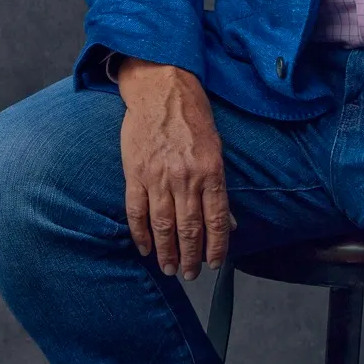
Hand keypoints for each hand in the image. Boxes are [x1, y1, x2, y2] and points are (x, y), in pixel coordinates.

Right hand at [117, 58, 235, 280]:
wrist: (161, 90)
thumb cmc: (192, 116)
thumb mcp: (216, 147)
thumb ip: (219, 186)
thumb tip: (229, 222)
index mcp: (210, 170)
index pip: (216, 219)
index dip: (216, 246)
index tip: (214, 264)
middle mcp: (186, 177)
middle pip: (189, 228)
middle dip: (191, 256)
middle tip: (189, 274)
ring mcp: (158, 177)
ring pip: (162, 225)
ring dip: (167, 251)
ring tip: (170, 268)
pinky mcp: (135, 173)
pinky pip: (136, 211)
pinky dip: (140, 234)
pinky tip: (145, 249)